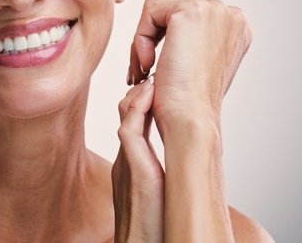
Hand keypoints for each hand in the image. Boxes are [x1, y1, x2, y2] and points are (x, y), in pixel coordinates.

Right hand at [112, 77, 163, 242]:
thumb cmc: (154, 227)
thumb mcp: (157, 192)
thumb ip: (160, 172)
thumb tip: (176, 161)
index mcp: (130, 163)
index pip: (134, 120)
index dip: (146, 101)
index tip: (162, 86)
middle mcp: (125, 158)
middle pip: (126, 111)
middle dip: (142, 90)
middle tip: (159, 73)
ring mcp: (125, 161)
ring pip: (125, 113)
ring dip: (140, 92)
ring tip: (156, 76)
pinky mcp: (130, 167)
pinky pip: (128, 127)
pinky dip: (138, 107)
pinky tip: (151, 93)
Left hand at [127, 0, 251, 123]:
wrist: (191, 121)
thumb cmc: (190, 101)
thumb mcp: (200, 62)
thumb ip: (196, 38)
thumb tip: (171, 28)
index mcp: (238, 27)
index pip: (192, 12)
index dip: (168, 37)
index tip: (158, 67)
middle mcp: (232, 14)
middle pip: (176, 4)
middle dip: (156, 34)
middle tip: (145, 69)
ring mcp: (214, 9)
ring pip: (160, 6)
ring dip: (145, 37)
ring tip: (144, 69)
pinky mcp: (189, 11)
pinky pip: (150, 10)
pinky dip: (140, 37)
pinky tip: (148, 65)